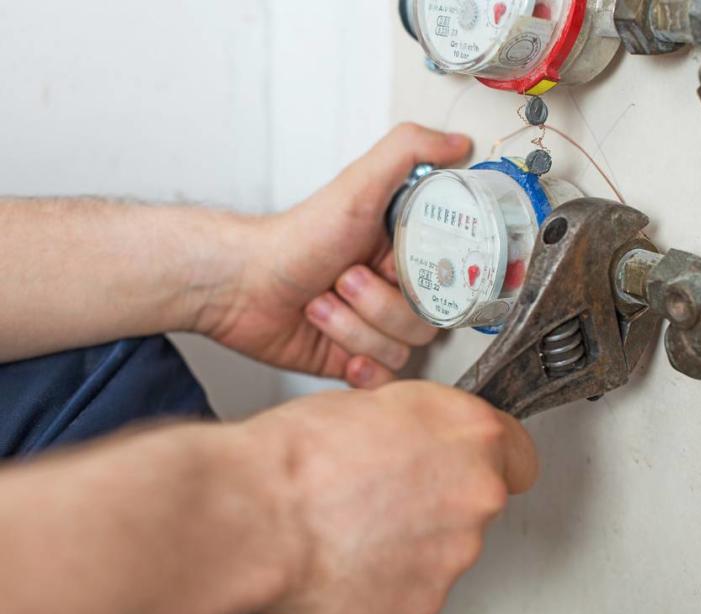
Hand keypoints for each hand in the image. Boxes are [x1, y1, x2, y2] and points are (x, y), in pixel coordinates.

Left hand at [200, 124, 472, 387]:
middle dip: (377, 304)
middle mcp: (394, 290)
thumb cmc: (294, 237)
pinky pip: (384, 379)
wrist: (239, 285)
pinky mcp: (355, 357)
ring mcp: (375, 326)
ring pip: (402, 350)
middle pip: (426, 321)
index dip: (420, 281)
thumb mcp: (356, 185)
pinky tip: (335, 347)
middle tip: (342, 280)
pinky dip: (360, 365)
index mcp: (403, 252)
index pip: (448, 282)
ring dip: (354, 329)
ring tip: (322, 305)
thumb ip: (407, 151)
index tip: (387, 267)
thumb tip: (456, 142)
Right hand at [246, 382, 538, 613]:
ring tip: (356, 526)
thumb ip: (421, 426)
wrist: (256, 515)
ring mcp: (453, 554)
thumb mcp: (374, 403)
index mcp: (471, 435)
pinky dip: (387, 578)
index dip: (491, 460)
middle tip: (387, 494)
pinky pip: (414, 587)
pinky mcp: (423, 602)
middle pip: (478, 503)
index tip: (471, 466)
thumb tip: (419, 437)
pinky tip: (348, 557)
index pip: (518, 454)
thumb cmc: (300, 455)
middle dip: (441, 500)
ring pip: (446, 548)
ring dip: (413, 540)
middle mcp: (476, 494)